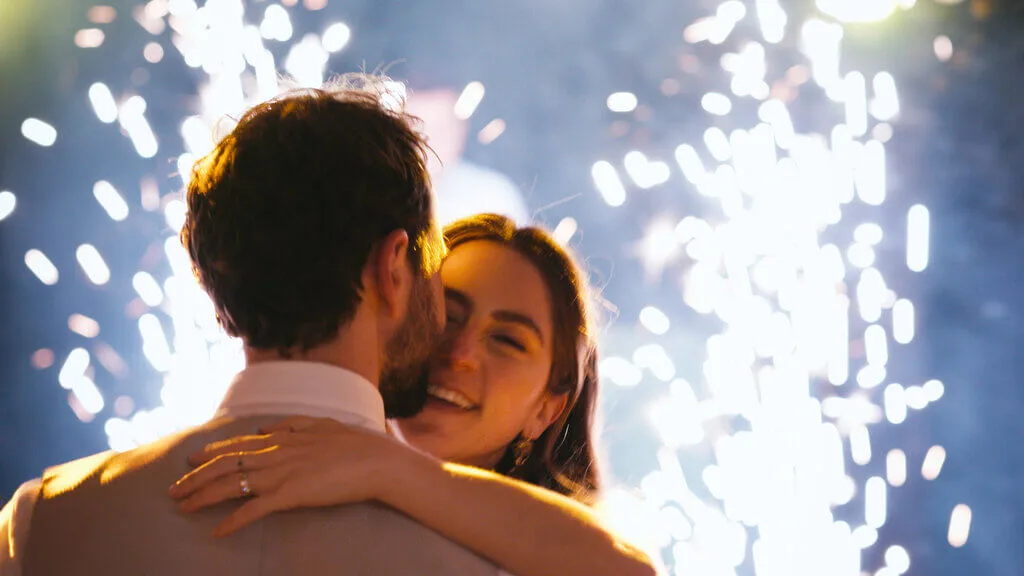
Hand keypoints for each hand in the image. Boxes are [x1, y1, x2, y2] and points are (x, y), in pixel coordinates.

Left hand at [168, 416, 409, 535]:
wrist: (376, 460)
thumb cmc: (355, 443)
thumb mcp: (321, 424)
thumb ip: (291, 425)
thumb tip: (264, 429)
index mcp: (283, 438)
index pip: (237, 446)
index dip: (210, 453)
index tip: (190, 460)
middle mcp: (275, 454)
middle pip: (225, 465)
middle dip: (195, 477)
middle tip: (172, 489)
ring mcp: (281, 474)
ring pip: (232, 485)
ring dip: (202, 496)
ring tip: (182, 507)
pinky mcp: (291, 495)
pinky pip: (255, 509)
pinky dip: (233, 520)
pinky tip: (217, 531)